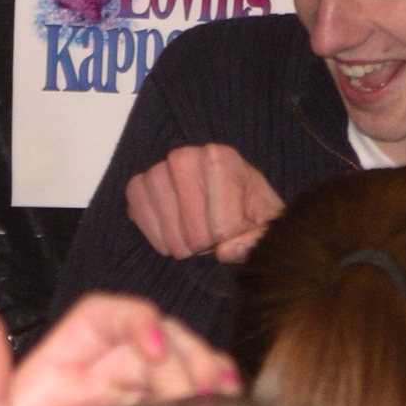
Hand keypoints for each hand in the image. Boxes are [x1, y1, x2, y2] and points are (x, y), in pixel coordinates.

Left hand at [0, 294, 240, 405]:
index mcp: (58, 372)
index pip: (103, 318)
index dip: (136, 319)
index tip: (156, 351)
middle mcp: (98, 381)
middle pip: (152, 338)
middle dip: (181, 353)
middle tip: (198, 393)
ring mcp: (129, 405)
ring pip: (179, 365)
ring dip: (205, 368)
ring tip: (221, 392)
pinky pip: (189, 398)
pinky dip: (213, 389)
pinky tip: (228, 397)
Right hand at [125, 144, 282, 262]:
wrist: (225, 201)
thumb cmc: (248, 211)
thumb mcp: (266, 224)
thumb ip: (255, 241)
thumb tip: (225, 251)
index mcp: (223, 159)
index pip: (223, 226)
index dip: (229, 242)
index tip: (233, 232)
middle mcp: (187, 155)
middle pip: (193, 229)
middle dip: (204, 245)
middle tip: (211, 238)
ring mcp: (159, 168)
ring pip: (167, 227)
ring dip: (180, 243)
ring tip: (193, 239)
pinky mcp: (139, 184)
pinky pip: (139, 214)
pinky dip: (155, 235)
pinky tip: (172, 235)